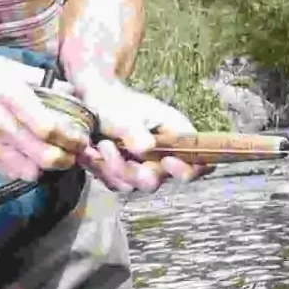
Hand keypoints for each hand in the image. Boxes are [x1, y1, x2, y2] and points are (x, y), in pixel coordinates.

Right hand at [0, 55, 90, 181]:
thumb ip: (34, 78)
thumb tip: (68, 89)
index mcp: (7, 94)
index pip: (50, 127)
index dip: (73, 137)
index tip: (82, 137)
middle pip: (46, 156)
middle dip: (67, 158)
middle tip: (74, 152)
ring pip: (30, 171)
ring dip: (46, 168)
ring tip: (52, 156)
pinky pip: (9, 173)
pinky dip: (24, 170)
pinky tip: (27, 158)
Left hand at [73, 79, 200, 192]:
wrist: (95, 104)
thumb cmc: (118, 103)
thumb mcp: (126, 113)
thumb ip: (135, 131)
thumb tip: (146, 148)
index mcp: (176, 136)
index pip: (196, 164)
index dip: (185, 170)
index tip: (167, 161)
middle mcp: (163, 156)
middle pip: (155, 180)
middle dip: (130, 169)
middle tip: (108, 146)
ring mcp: (144, 168)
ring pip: (132, 185)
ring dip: (111, 167)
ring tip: (100, 143)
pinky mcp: (125, 175)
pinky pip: (115, 183)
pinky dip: (101, 170)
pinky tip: (92, 153)